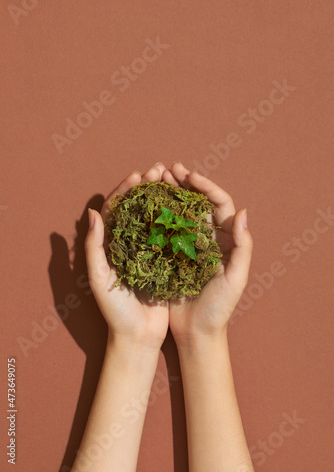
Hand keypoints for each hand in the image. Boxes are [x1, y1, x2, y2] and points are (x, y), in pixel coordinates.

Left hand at [84, 163, 168, 351]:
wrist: (138, 337)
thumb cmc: (115, 310)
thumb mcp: (100, 278)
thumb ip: (94, 246)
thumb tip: (93, 212)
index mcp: (111, 245)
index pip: (117, 209)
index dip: (127, 190)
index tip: (139, 175)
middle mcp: (130, 244)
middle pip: (138, 208)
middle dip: (148, 187)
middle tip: (160, 170)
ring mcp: (148, 251)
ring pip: (156, 218)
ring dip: (164, 198)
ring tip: (175, 181)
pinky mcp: (165, 261)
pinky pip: (171, 236)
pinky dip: (178, 220)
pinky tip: (188, 207)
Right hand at [162, 161, 252, 346]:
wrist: (196, 332)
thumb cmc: (220, 308)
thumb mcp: (236, 280)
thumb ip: (243, 247)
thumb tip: (243, 212)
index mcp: (223, 240)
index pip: (218, 204)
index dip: (206, 186)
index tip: (189, 175)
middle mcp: (205, 238)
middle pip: (196, 203)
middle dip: (184, 183)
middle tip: (168, 169)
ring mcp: (186, 245)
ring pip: (178, 212)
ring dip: (168, 194)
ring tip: (155, 178)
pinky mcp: (169, 255)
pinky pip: (163, 230)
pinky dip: (156, 214)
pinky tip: (145, 204)